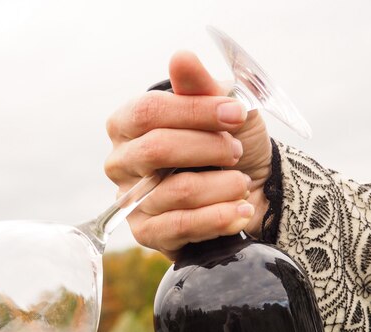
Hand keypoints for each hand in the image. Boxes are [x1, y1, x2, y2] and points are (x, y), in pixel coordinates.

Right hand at [104, 51, 272, 259]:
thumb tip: (181, 58)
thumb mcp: (224, 109)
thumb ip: (201, 87)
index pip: (149, 111)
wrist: (249, 190)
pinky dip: (219, 217)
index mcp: (128, 124)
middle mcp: (121, 162)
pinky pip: (182, 225)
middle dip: (208, 149)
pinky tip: (240, 210)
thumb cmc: (228, 143)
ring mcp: (130, 201)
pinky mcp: (146, 233)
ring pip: (177, 190)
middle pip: (156, 149)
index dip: (194, 111)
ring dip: (222, 185)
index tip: (236, 113)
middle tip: (237, 150)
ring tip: (241, 182)